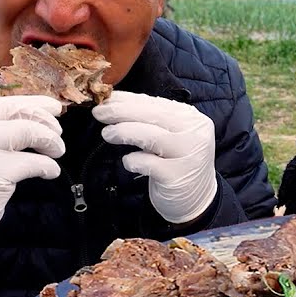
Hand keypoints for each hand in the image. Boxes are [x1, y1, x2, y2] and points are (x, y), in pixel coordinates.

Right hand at [0, 96, 64, 266]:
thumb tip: (25, 119)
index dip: (31, 103)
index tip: (53, 108)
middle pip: (17, 114)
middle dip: (46, 122)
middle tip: (58, 134)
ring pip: (28, 132)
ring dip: (51, 141)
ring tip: (57, 151)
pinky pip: (33, 163)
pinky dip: (48, 166)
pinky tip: (49, 172)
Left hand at [93, 91, 216, 223]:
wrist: (197, 198)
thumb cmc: (176, 162)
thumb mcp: (171, 136)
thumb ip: (152, 120)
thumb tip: (115, 102)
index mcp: (192, 119)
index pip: (157, 104)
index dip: (128, 100)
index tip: (105, 98)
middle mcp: (194, 134)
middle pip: (153, 116)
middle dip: (121, 112)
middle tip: (98, 113)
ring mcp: (188, 156)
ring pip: (150, 136)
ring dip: (124, 132)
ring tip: (107, 134)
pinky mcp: (176, 177)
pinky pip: (147, 163)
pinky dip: (132, 160)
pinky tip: (129, 162)